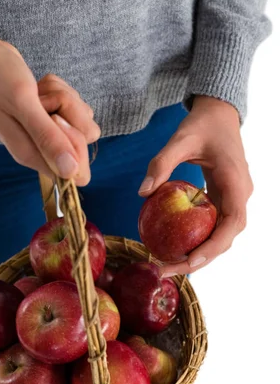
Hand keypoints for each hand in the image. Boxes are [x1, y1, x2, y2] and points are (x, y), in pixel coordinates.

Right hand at [0, 24, 99, 184]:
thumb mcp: (23, 103)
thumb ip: (47, 138)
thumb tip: (71, 174)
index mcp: (32, 154)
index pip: (75, 171)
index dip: (76, 143)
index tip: (56, 118)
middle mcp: (40, 148)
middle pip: (84, 140)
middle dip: (70, 112)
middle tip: (42, 100)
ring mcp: (45, 132)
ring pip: (81, 119)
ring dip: (64, 97)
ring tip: (36, 91)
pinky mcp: (48, 117)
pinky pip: (73, 106)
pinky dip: (60, 90)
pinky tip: (38, 87)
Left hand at [138, 96, 253, 275]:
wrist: (219, 114)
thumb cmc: (202, 124)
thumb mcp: (180, 139)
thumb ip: (161, 163)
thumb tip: (142, 192)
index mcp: (235, 183)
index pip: (231, 223)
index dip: (213, 247)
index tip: (190, 261)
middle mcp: (240, 195)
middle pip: (225, 238)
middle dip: (200, 259)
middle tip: (167, 270)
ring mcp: (234, 199)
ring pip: (221, 235)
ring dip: (198, 253)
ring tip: (168, 265)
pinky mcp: (225, 199)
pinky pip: (214, 225)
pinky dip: (197, 239)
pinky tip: (174, 245)